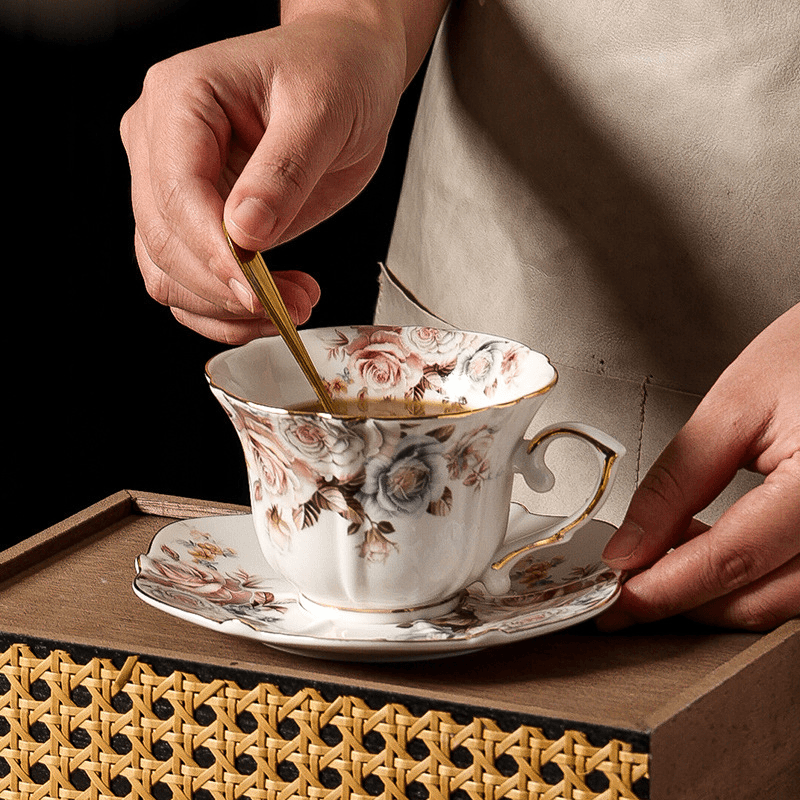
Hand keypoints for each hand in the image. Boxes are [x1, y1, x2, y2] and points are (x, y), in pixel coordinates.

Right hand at [120, 10, 409, 342]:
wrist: (347, 71)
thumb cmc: (334, 73)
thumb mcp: (322, 111)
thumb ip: (283, 173)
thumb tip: (245, 234)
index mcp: (180, 99)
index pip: (176, 192)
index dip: (213, 253)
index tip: (256, 290)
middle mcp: (162, 143)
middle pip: (164, 241)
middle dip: (226, 287)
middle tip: (289, 304)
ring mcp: (174, 185)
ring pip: (167, 272)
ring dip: (225, 307)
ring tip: (292, 303)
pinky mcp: (198, 220)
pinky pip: (189, 281)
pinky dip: (224, 310)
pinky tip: (271, 306)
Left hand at [599, 304, 799, 630]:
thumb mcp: (737, 406)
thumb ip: (678, 480)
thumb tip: (631, 544)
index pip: (732, 560)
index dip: (665, 588)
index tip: (616, 599)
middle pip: (759, 599)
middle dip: (685, 599)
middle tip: (628, 583)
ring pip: (781, 602)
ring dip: (715, 592)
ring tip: (663, 553)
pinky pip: (798, 582)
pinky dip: (748, 578)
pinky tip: (709, 548)